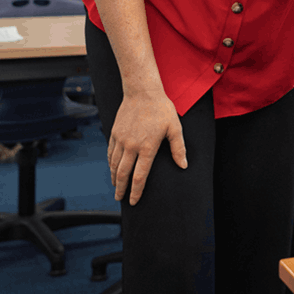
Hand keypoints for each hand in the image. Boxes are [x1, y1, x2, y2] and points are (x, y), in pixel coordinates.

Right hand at [108, 90, 186, 204]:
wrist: (142, 92)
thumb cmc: (161, 109)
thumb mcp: (175, 128)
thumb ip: (178, 148)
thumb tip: (183, 166)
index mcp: (147, 147)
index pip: (139, 176)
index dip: (136, 191)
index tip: (134, 201)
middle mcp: (132, 146)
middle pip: (123, 174)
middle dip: (121, 189)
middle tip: (120, 199)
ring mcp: (121, 140)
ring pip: (114, 164)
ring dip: (114, 178)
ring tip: (116, 187)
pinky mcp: (114, 133)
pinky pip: (110, 153)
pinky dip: (110, 164)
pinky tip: (112, 169)